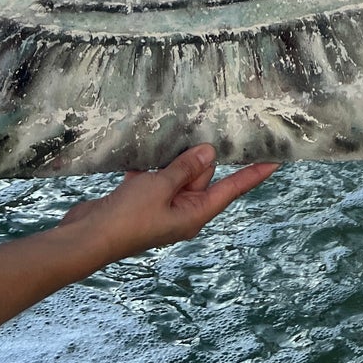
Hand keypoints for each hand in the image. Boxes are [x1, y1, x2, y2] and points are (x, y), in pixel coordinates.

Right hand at [60, 144, 279, 265]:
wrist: (86, 239)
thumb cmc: (127, 218)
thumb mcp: (160, 188)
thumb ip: (185, 169)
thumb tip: (209, 153)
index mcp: (194, 214)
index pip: (232, 189)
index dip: (254, 174)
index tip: (276, 161)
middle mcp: (182, 211)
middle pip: (203, 176)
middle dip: (202, 154)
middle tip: (209, 124)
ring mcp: (161, 207)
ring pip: (177, 174)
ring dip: (173, 157)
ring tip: (179, 129)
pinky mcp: (141, 201)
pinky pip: (154, 176)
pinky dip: (150, 163)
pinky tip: (145, 145)